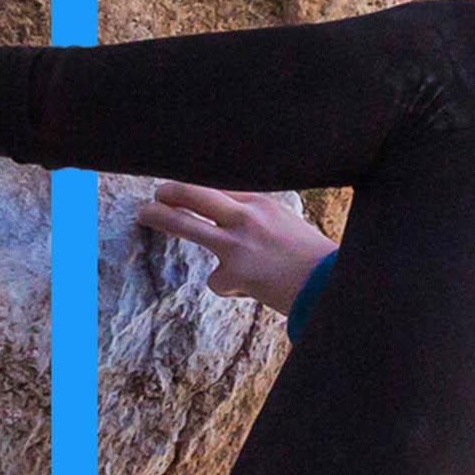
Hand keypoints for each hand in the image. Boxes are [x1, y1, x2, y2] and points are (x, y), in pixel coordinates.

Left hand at [136, 181, 337, 315]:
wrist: (330, 286)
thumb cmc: (313, 258)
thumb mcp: (287, 224)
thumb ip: (259, 218)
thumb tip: (229, 216)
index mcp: (261, 203)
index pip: (217, 185)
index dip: (196, 185)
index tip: (183, 187)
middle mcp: (245, 217)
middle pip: (194, 193)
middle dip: (170, 191)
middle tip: (157, 193)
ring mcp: (236, 245)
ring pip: (185, 224)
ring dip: (160, 217)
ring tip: (145, 214)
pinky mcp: (232, 274)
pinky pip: (216, 281)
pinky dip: (230, 287)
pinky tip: (251, 289)